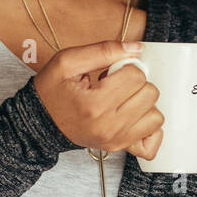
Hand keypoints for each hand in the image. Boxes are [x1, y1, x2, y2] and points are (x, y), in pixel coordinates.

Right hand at [32, 39, 163, 160]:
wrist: (40, 121)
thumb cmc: (52, 92)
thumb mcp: (67, 62)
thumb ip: (104, 50)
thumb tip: (136, 48)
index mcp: (95, 104)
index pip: (136, 76)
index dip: (126, 68)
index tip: (110, 72)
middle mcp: (109, 126)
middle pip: (150, 95)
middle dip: (136, 84)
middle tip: (115, 85)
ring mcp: (116, 140)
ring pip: (156, 117)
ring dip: (143, 104)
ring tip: (121, 101)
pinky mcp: (119, 148)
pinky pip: (151, 144)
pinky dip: (149, 130)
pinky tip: (135, 118)